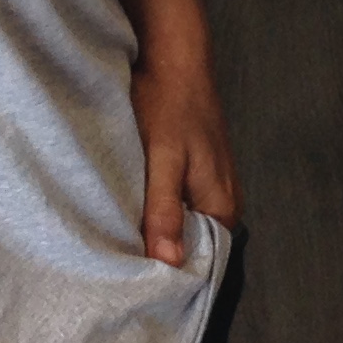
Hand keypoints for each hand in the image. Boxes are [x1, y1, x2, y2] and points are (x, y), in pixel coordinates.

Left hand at [130, 51, 239, 266]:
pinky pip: (177, 206)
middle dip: (159, 255)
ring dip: (155, 232)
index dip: (169, 276)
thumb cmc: (168, 104)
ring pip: (183, 226)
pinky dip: (155, 210)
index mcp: (222, 207)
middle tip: (118, 266)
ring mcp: (211, 187)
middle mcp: (224, 202)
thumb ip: (165, 209)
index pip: (200, 264)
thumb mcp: (163, 159)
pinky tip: (131, 210)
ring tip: (120, 243)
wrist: (174, 57)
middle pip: (191, 247)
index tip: (135, 285)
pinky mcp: (195, 173)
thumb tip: (170, 262)